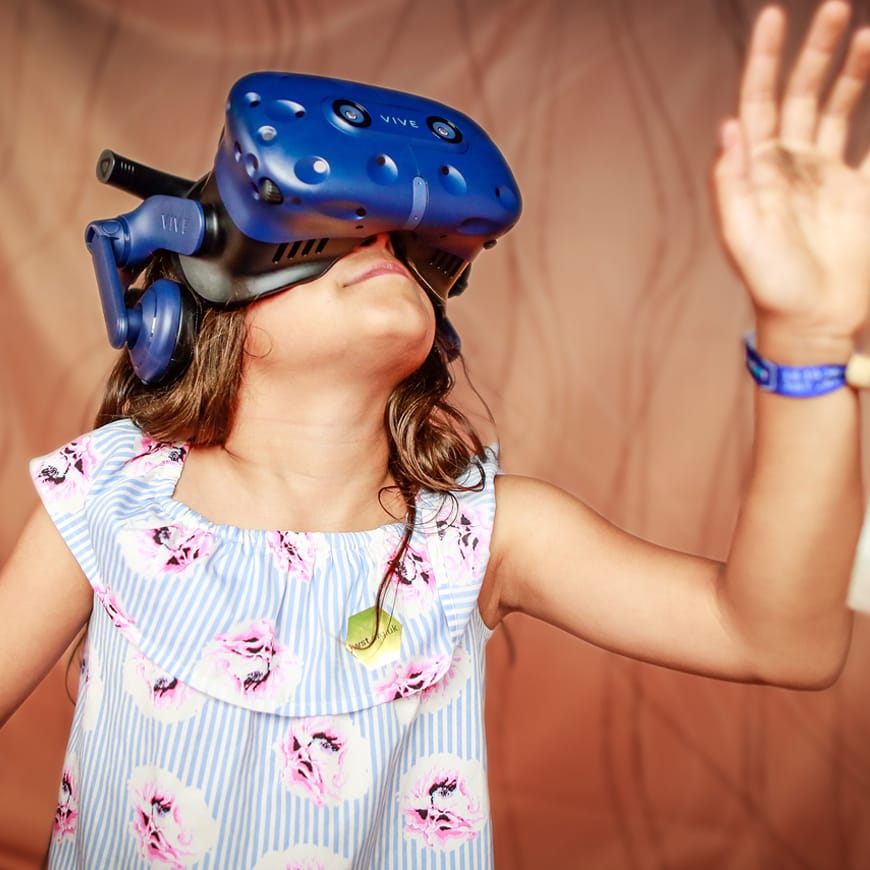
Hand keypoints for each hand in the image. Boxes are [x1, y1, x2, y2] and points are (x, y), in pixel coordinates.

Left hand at [714, 1, 869, 357]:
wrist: (811, 321)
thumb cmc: (770, 284)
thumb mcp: (742, 236)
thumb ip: (731, 182)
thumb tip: (727, 124)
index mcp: (757, 170)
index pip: (757, 102)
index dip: (762, 60)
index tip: (774, 16)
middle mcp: (789, 165)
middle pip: (800, 95)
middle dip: (815, 52)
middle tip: (833, 8)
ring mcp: (825, 175)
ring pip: (838, 109)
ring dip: (853, 72)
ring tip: (868, 33)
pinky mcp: (859, 191)